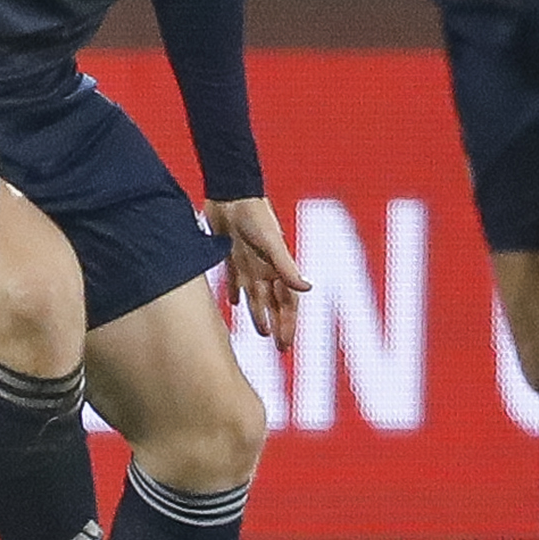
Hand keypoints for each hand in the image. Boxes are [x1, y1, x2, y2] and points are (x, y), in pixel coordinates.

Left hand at [206, 197, 309, 349]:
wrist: (230, 192)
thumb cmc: (253, 215)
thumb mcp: (271, 243)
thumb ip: (286, 267)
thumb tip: (308, 289)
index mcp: (278, 266)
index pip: (288, 301)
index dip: (288, 323)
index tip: (285, 344)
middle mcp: (265, 266)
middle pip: (274, 303)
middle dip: (278, 325)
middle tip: (280, 347)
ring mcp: (249, 261)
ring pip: (256, 295)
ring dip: (259, 313)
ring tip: (260, 332)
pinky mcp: (231, 253)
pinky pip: (235, 277)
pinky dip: (235, 291)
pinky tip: (233, 302)